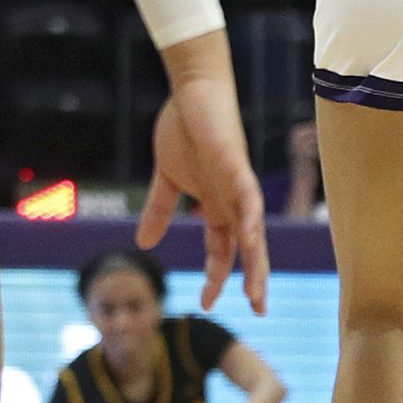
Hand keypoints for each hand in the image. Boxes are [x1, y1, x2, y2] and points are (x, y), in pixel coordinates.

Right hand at [139, 48, 269, 312]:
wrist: (192, 91)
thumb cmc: (183, 130)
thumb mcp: (166, 179)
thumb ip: (159, 211)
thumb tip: (143, 243)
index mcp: (216, 205)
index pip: (221, 250)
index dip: (216, 277)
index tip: (206, 306)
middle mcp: (232, 201)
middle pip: (248, 248)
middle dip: (253, 280)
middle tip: (259, 311)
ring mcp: (237, 184)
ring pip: (253, 231)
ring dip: (256, 262)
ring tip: (257, 292)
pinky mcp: (236, 165)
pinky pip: (248, 196)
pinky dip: (250, 218)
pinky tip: (250, 239)